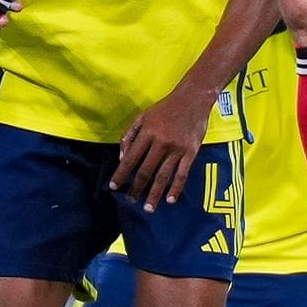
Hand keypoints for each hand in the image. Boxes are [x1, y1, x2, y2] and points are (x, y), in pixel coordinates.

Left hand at [111, 92, 204, 207]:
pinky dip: (176, 188)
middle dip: (136, 188)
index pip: (130, 158)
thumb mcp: (143, 115)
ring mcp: (177, 148)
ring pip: (163, 176)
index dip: (121, 173)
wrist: (193, 98)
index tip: (113, 186)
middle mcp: (161, 141)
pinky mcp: (191, 152)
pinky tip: (170, 200)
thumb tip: (121, 158)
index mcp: (147, 132)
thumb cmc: (165, 108)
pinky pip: (182, 173)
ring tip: (148, 208)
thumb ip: (129, 135)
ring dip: (154, 194)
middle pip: (145, 170)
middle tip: (130, 200)